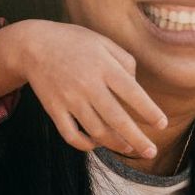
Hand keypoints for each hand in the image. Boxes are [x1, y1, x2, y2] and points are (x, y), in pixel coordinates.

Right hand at [13, 21, 167, 156]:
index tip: (161, 124)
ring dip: (115, 143)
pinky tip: (96, 145)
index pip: (132, 92)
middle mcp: (88, 84)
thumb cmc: (73, 42)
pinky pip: (71, 134)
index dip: (148, 110)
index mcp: (103, 66)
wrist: (33, 45)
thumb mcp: (102, 41)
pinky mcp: (54, 109)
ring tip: (129, 148)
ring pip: (96, 130)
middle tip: (151, 152)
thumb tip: (137, 86)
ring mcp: (69, 98)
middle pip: (117, 118)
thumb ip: (124, 61)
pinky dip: (84, 145)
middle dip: (137, 138)